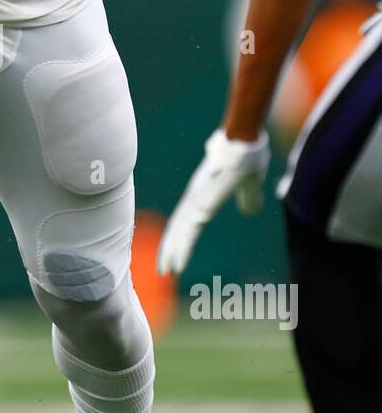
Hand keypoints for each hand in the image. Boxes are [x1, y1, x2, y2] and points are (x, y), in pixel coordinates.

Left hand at [157, 128, 270, 275]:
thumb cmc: (246, 159)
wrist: (244, 141)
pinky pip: (193, 224)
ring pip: (181, 229)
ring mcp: (198, 197)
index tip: (173, 256)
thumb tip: (249, 211)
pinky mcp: (205, 199)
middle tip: (163, 271)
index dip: (178, 239)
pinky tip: (181, 253)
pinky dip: (185, 241)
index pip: (185, 221)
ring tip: (169, 270)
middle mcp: (195, 197)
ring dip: (174, 251)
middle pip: (177, 227)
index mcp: (202, 196)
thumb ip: (247, 198)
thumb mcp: (249, 186)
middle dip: (169, 250)